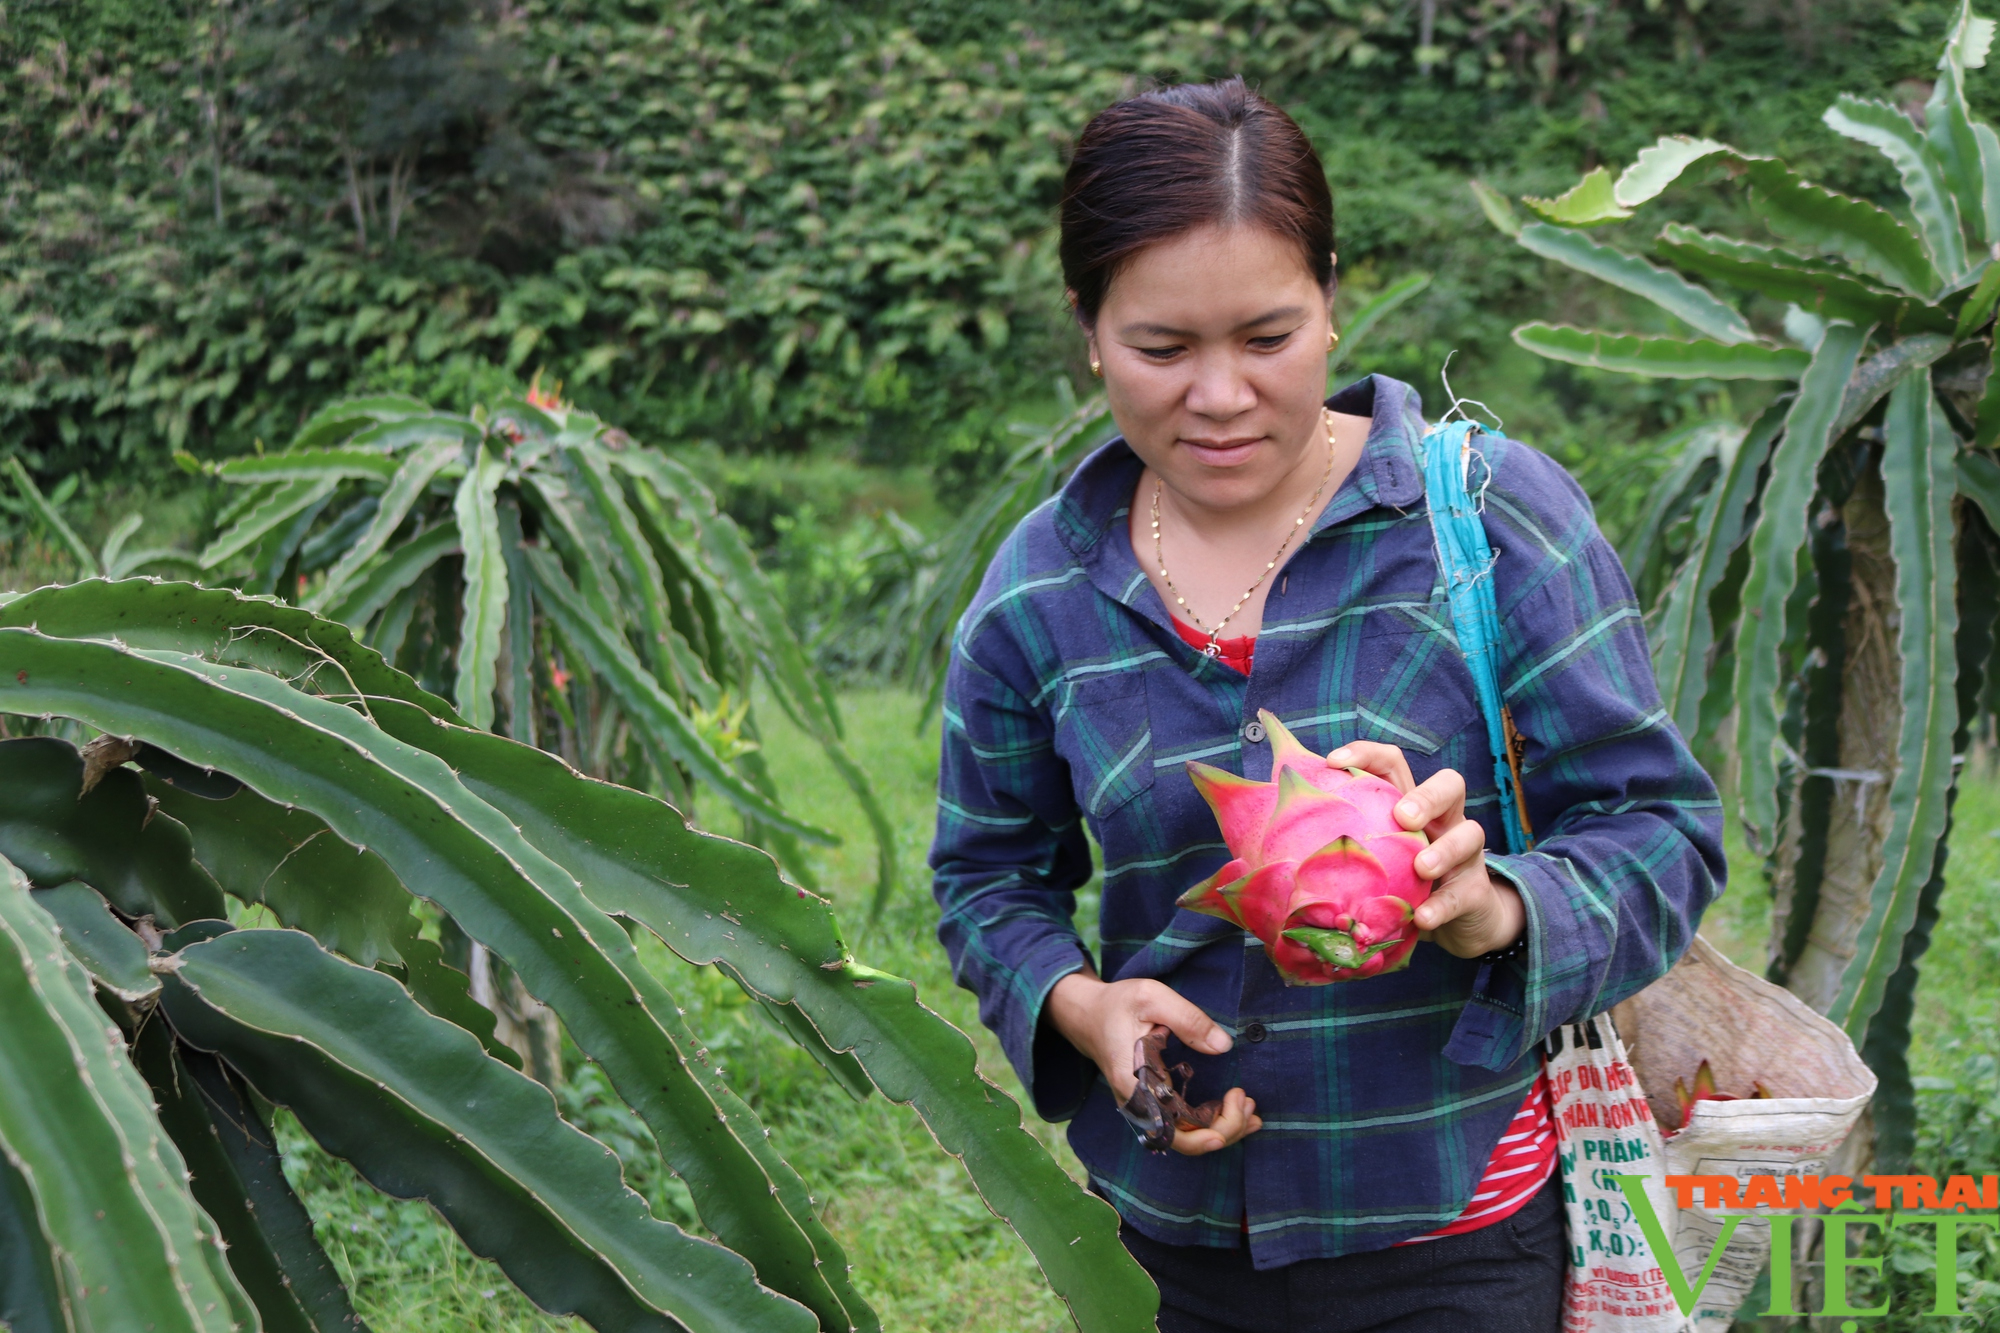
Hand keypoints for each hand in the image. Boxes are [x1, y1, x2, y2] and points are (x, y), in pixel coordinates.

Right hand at [1045, 972, 1261, 1154]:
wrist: (1089, 1016)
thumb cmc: (1118, 1005)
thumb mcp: (1152, 997)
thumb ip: (1188, 1019)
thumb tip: (1223, 1046)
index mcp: (1134, 1084)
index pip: (1170, 1130)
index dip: (1204, 1135)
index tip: (1235, 1108)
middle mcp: (1138, 1105)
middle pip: (1184, 1141)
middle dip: (1224, 1128)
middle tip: (1247, 1098)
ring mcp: (1145, 1108)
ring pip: (1186, 1138)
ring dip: (1222, 1129)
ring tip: (1251, 1109)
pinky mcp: (1154, 1104)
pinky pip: (1184, 1126)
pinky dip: (1212, 1123)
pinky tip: (1236, 1111)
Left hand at [1326, 741, 1526, 958]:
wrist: (1460, 922)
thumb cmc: (1402, 883)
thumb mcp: (1374, 858)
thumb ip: (1338, 845)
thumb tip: (1268, 842)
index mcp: (1411, 804)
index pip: (1393, 764)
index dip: (1367, 754)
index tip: (1334, 762)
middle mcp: (1444, 821)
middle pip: (1449, 785)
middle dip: (1425, 796)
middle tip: (1402, 816)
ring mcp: (1466, 855)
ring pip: (1470, 834)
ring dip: (1443, 850)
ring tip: (1421, 867)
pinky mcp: (1476, 891)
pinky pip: (1463, 894)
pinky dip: (1442, 905)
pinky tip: (1421, 917)